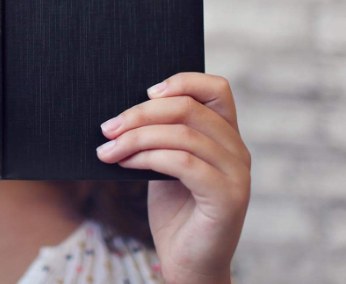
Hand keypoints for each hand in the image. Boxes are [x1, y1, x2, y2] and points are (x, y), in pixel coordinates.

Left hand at [97, 73, 249, 283]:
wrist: (188, 264)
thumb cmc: (175, 213)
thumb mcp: (165, 165)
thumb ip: (160, 137)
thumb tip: (123, 112)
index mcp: (226, 137)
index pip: (216, 89)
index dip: (182, 81)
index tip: (146, 92)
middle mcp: (238, 150)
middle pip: (189, 108)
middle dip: (141, 113)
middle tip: (108, 127)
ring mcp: (237, 173)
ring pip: (183, 134)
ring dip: (136, 138)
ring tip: (108, 149)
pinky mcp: (228, 197)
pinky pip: (182, 162)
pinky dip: (147, 158)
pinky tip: (126, 163)